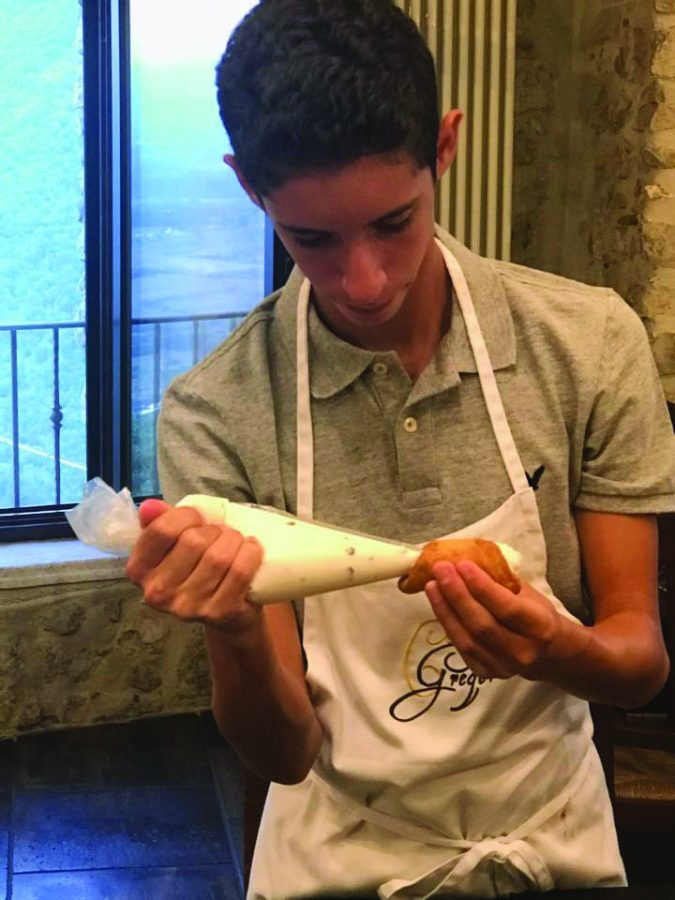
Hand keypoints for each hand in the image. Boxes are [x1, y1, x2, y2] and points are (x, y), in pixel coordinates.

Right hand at [125, 499, 263, 634]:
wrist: (224, 611)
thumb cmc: (195, 567)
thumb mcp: (173, 543)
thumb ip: (159, 521)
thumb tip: (150, 506)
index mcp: (139, 569)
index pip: (163, 529)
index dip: (186, 515)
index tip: (198, 518)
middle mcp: (158, 592)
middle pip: (194, 541)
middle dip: (214, 529)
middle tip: (221, 533)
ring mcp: (188, 606)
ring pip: (219, 556)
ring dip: (234, 539)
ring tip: (236, 541)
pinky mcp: (218, 612)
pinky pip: (240, 571)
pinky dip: (250, 553)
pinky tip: (250, 549)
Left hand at [425, 560, 560, 679]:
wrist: (547, 652)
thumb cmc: (535, 613)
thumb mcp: (528, 593)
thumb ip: (502, 580)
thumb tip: (467, 559)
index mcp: (540, 627)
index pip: (507, 608)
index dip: (482, 586)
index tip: (462, 564)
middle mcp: (523, 652)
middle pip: (482, 624)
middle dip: (457, 594)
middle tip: (440, 569)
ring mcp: (503, 667)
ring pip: (467, 639)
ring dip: (445, 609)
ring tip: (432, 585)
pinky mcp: (485, 673)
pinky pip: (460, 647)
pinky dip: (447, 623)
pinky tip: (438, 603)